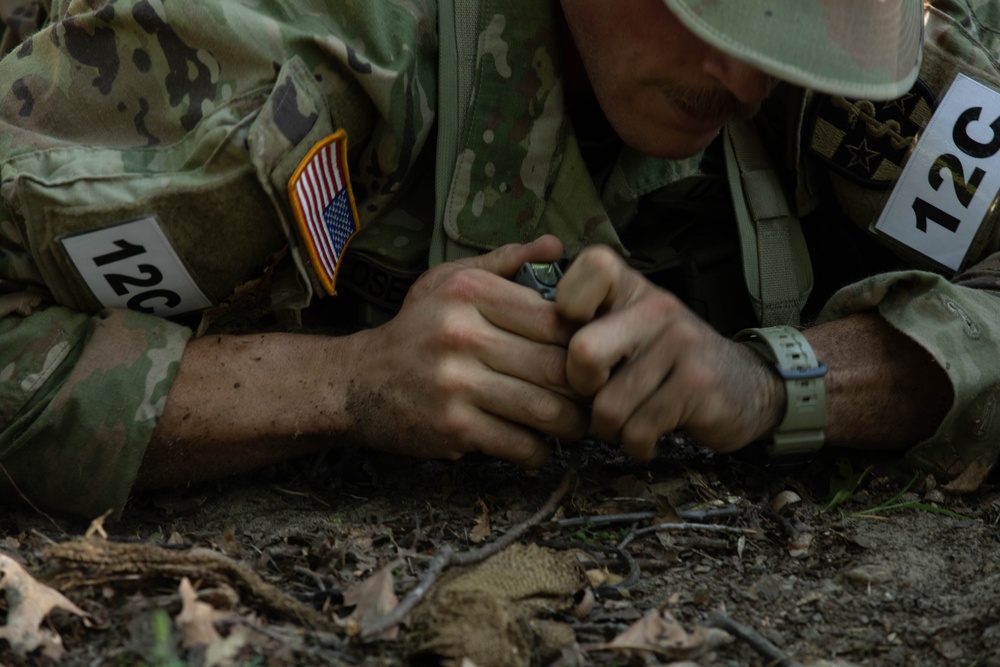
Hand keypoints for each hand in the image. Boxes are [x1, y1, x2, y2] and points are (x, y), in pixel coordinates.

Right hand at [345, 236, 588, 466]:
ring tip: (576, 423)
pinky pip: (520, 445)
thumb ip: (506, 262)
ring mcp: (456, 383)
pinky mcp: (452, 427)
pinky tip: (536, 444)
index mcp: (469, 292)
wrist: (357, 383)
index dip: (584, 340)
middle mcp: (462, 334)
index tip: (592, 355)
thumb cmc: (415, 329)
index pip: (555, 318)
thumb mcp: (450, 281)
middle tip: (595, 396)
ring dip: (571, 424)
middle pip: (557, 366)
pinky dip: (538, 451)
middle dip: (585, 388)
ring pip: (546, 410)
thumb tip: (557, 247)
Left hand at [555, 246, 783, 458]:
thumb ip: (585, 324)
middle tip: (598, 393)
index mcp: (632, 287)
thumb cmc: (668, 362)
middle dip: (580, 388)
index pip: (588, 269)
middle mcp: (657, 306)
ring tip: (628, 417)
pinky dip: (636, 444)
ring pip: (607, 407)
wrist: (747, 387)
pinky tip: (649, 433)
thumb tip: (528, 344)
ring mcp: (681, 344)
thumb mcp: (630, 327)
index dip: (567, 309)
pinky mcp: (697, 386)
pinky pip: (637, 431)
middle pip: (583, 352)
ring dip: (610, 427)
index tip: (577, 335)